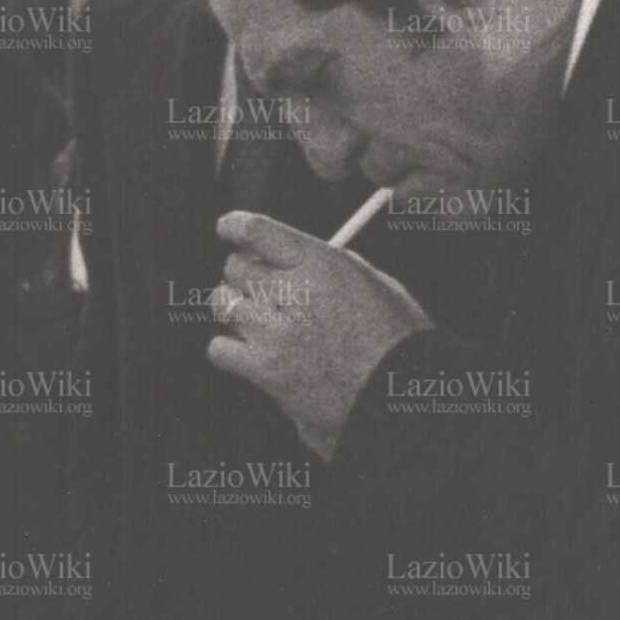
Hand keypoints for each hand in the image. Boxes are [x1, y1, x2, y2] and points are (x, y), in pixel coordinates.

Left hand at [206, 210, 433, 457]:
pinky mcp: (265, 370)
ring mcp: (276, 333)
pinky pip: (220, 348)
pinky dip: (229, 350)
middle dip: (245, 274)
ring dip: (235, 308)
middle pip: (235, 267)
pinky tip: (250, 352)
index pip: (255, 231)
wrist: (398, 393)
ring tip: (257, 319)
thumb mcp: (372, 282)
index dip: (235, 227)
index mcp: (321, 264)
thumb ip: (325, 264)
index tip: (228, 229)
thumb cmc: (394, 339)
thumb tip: (286, 254)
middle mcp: (294, 293)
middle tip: (260, 288)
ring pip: (223, 303)